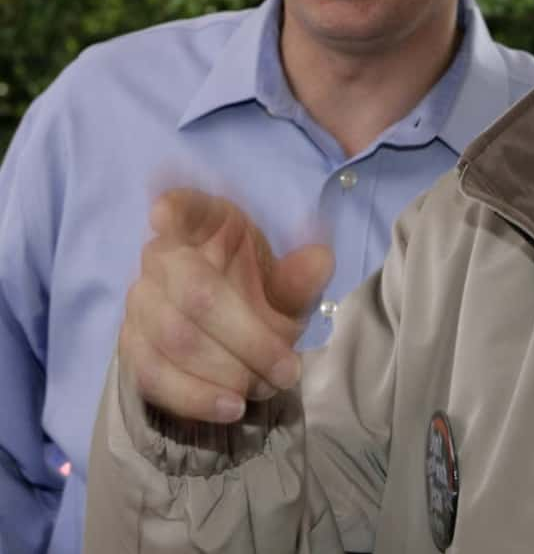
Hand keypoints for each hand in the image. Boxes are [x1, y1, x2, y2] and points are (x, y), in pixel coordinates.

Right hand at [120, 189, 334, 423]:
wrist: (237, 335)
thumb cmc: (262, 293)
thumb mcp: (289, 285)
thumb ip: (301, 277)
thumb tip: (320, 260)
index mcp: (206, 224)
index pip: (183, 207)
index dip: (173, 210)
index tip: (165, 214)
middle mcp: (164, 255)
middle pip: (195, 294)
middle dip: (246, 338)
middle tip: (288, 369)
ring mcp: (141, 300)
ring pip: (173, 339)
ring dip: (226, 371)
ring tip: (268, 388)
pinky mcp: (131, 344)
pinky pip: (153, 375)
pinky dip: (194, 396)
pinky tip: (230, 407)